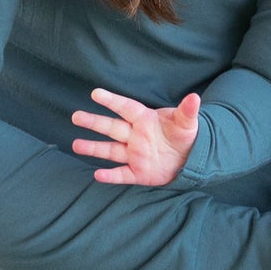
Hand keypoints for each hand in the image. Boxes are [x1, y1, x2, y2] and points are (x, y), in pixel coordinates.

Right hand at [71, 88, 201, 184]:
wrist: (190, 158)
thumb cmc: (185, 136)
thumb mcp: (187, 123)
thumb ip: (187, 111)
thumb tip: (194, 98)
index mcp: (145, 120)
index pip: (126, 108)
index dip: (112, 101)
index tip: (96, 93)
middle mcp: (135, 136)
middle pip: (111, 127)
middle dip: (94, 122)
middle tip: (76, 116)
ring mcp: (135, 154)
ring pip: (110, 150)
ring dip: (94, 148)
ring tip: (75, 145)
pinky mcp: (138, 172)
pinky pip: (121, 174)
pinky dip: (110, 176)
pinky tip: (97, 175)